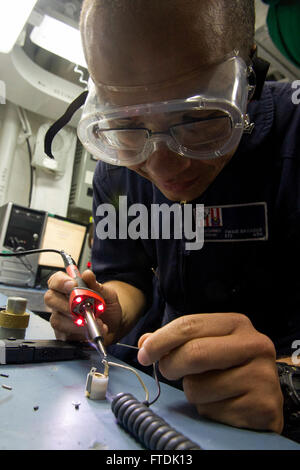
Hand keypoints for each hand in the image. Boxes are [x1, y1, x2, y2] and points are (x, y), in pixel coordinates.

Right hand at [44, 270, 122, 343]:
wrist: (114, 325)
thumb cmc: (107, 307)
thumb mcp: (107, 294)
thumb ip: (96, 285)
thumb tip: (87, 274)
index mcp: (68, 288)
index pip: (55, 280)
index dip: (61, 281)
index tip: (73, 285)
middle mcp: (61, 302)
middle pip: (50, 298)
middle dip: (66, 303)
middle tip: (82, 308)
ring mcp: (60, 319)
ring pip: (57, 319)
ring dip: (76, 322)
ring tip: (94, 321)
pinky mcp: (64, 335)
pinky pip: (66, 335)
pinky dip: (81, 333)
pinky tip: (92, 331)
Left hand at [137, 313, 283, 432]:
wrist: (265, 396)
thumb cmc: (229, 367)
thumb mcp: (206, 345)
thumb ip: (176, 341)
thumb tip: (145, 342)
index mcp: (237, 324)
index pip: (189, 325)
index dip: (160, 340)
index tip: (144, 353)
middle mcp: (254, 345)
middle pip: (194, 353)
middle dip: (170, 366)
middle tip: (167, 371)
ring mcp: (261, 375)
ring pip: (198, 387)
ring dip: (192, 392)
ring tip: (209, 388)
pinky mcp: (261, 405)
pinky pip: (212, 410)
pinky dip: (208, 410)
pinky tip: (223, 403)